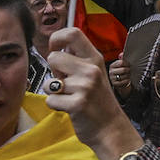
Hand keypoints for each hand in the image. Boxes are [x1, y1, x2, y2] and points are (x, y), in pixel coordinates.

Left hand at [47, 29, 143, 159]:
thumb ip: (78, 60)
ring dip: (54, 91)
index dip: (56, 39)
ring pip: (49, 81)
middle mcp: (91, 69)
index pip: (72, 33)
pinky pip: (50, 99)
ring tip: (69, 96)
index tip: (55, 49)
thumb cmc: (98, 100)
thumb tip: (56, 48)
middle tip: (64, 81)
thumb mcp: (94, 73)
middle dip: (52, 71)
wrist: (110, 127)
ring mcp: (85, 86)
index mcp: (95, 58)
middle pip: (54, 57)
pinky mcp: (77, 104)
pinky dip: (55, 105)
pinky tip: (69, 107)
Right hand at [107, 55, 130, 96]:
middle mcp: (111, 72)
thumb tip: (122, 54)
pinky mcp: (114, 84)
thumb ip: (122, 58)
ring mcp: (112, 78)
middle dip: (128, 70)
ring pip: (124, 76)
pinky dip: (127, 81)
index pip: (121, 62)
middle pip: (123, 70)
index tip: (129, 64)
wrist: (121, 82)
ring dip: (128, 76)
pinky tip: (127, 79)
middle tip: (130, 70)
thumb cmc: (123, 71)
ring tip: (129, 75)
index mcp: (113, 65)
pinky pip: (123, 82)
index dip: (127, 63)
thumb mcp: (122, 64)